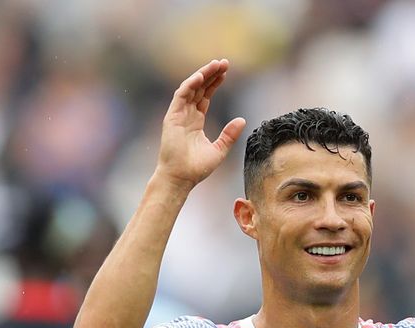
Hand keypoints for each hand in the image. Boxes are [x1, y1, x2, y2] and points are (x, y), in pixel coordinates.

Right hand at [156, 59, 246, 189]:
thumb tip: (242, 120)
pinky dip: (190, 85)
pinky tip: (201, 76)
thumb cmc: (197, 168)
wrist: (181, 178)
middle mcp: (186, 115)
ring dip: (202, 75)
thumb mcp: (220, 149)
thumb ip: (229, 134)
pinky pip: (181, 96)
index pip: (206, 96)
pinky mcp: (172, 117)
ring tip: (216, 65)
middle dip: (211, 74)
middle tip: (224, 62)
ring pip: (191, 88)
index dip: (215, 83)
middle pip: (200, 89)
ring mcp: (178, 115)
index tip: (226, 72)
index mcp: (196, 121)